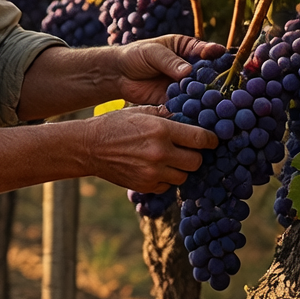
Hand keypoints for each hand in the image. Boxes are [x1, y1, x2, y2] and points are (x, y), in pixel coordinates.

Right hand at [86, 108, 220, 193]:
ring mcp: (153, 172)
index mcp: (161, 130)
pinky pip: (168, 186)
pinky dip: (165, 179)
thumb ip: (165, 115)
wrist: (88, 146)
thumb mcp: (139, 112)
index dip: (211, 140)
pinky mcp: (145, 186)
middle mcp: (160, 152)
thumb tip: (189, 117)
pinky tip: (154, 168)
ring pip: (184, 176)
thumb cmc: (114, 125)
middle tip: (187, 150)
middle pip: (197, 161)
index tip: (212, 140)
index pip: (201, 138)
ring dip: (180, 168)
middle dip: (195, 155)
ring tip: (168, 159)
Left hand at [105, 33, 224, 104]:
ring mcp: (185, 85)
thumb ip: (169, 61)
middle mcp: (190, 68)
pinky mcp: (178, 100)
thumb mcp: (152, 53)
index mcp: (187, 49)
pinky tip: (202, 117)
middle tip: (226, 88)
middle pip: (208, 74)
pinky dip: (195, 111)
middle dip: (216, 81)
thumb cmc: (135, 56)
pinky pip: (189, 106)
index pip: (206, 52)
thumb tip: (187, 71)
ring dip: (208, 98)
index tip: (225, 60)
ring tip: (217, 105)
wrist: (118, 75)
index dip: (216, 56)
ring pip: (202, 92)